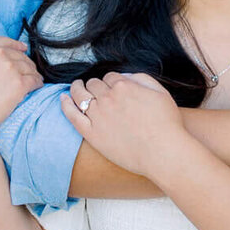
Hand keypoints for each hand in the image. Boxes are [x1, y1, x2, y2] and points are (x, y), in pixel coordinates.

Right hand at [0, 29, 42, 145]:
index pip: (4, 42)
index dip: (14, 46)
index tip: (21, 50)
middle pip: (18, 54)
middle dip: (23, 61)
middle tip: (26, 70)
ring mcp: (9, 68)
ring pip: (29, 66)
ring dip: (32, 72)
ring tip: (32, 79)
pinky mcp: (20, 85)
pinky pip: (35, 80)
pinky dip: (37, 83)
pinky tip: (36, 86)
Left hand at [61, 72, 186, 180]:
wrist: (162, 152)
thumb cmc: (166, 124)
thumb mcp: (160, 93)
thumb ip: (142, 79)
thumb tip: (126, 77)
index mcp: (124, 86)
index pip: (110, 77)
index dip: (111, 81)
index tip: (112, 87)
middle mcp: (107, 98)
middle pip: (93, 84)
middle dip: (95, 85)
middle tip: (95, 89)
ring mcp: (97, 116)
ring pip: (80, 95)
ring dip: (77, 88)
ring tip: (76, 87)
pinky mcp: (91, 133)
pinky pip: (72, 115)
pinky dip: (65, 104)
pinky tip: (63, 98)